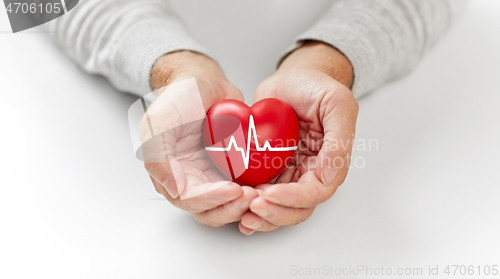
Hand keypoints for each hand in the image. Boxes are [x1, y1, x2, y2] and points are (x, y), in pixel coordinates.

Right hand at [143, 51, 257, 226]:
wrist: (204, 82)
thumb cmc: (179, 97)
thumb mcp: (160, 121)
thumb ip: (157, 155)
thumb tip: (172, 189)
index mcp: (170, 173)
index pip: (190, 199)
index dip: (212, 199)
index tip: (233, 190)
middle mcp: (191, 180)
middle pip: (210, 210)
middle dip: (231, 207)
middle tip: (252, 196)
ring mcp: (212, 176)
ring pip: (228, 204)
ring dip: (243, 205)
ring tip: (261, 193)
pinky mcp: (231, 169)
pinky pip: (243, 188)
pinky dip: (254, 191)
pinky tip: (267, 186)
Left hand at [239, 41, 358, 233]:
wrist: (293, 77)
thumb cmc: (317, 87)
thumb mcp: (337, 105)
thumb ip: (339, 141)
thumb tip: (329, 176)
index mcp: (329, 163)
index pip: (315, 193)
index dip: (293, 199)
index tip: (270, 195)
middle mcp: (309, 172)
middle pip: (296, 208)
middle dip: (275, 213)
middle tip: (252, 208)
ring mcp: (288, 172)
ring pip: (277, 206)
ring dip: (261, 215)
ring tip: (242, 213)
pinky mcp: (268, 167)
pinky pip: (259, 190)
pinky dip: (248, 202)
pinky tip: (235, 206)